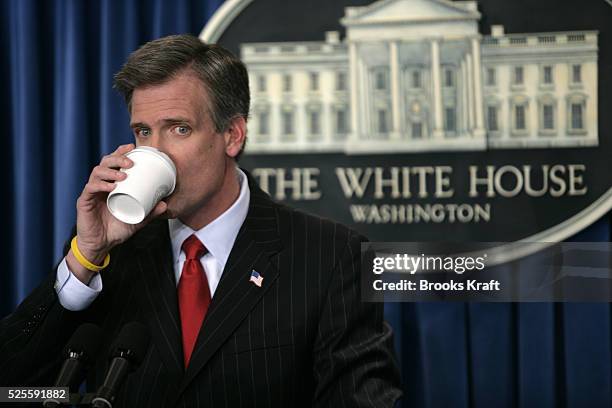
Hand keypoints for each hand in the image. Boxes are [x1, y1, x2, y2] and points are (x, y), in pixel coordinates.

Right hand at [67, 144, 166, 281]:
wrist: (101, 245)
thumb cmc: (116, 229)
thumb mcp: (137, 220)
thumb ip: (150, 212)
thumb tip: (165, 204)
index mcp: (111, 185)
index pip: (113, 163)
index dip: (121, 152)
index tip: (132, 147)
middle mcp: (100, 185)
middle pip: (104, 163)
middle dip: (117, 158)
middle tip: (130, 162)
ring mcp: (91, 192)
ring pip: (96, 173)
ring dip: (110, 171)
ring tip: (123, 175)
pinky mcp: (84, 202)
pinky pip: (90, 189)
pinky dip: (101, 185)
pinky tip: (111, 187)